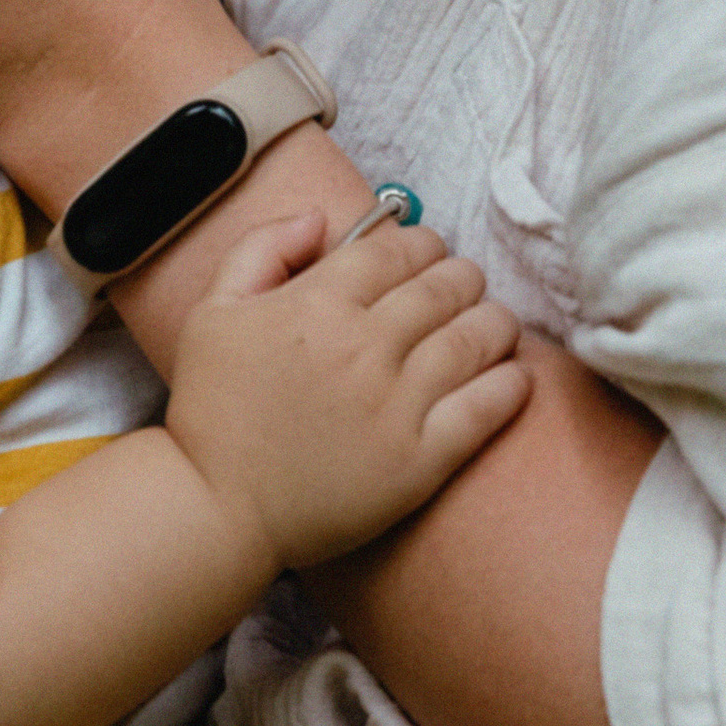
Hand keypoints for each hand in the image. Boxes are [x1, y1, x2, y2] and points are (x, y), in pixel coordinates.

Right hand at [162, 209, 530, 575]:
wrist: (215, 508)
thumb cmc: (211, 410)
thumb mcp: (213, 310)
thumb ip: (263, 248)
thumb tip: (321, 217)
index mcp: (316, 303)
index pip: (398, 250)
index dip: (422, 244)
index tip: (426, 254)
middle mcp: (363, 347)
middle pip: (445, 287)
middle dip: (462, 276)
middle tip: (463, 286)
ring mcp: (396, 405)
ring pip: (476, 338)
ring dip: (495, 321)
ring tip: (494, 324)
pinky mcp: (419, 461)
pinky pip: (485, 408)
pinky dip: (510, 383)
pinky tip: (514, 375)